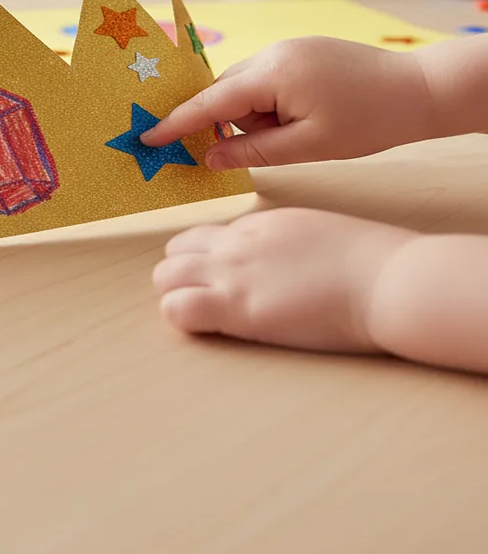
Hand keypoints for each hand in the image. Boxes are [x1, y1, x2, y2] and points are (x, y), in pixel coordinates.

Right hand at [140, 37, 430, 169]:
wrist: (423, 90)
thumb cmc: (370, 120)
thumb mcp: (309, 147)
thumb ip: (252, 151)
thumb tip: (210, 157)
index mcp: (272, 74)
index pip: (210, 101)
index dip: (177, 122)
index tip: (147, 137)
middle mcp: (273, 53)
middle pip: (226, 92)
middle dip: (236, 122)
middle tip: (271, 143)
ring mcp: (287, 48)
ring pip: (246, 88)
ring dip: (259, 114)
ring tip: (306, 129)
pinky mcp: (300, 51)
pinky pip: (266, 79)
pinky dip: (272, 102)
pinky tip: (306, 116)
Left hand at [153, 208, 415, 352]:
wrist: (388, 279)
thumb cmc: (373, 264)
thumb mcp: (320, 234)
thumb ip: (289, 244)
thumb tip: (288, 261)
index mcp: (260, 223)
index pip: (207, 237)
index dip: (208, 262)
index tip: (225, 283)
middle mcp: (238, 242)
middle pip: (176, 252)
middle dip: (182, 277)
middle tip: (208, 303)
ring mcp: (232, 272)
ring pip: (166, 277)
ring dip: (177, 296)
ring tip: (207, 318)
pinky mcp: (236, 306)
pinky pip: (177, 308)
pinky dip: (181, 318)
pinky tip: (208, 329)